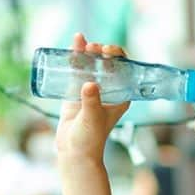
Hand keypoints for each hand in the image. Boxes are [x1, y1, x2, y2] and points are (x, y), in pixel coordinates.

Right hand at [56, 33, 130, 162]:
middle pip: (107, 64)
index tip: (106, 51)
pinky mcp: (75, 93)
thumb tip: (88, 84)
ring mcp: (91, 91)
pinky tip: (70, 49)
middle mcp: (108, 90)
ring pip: (90, 66)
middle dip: (100, 51)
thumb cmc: (90, 139)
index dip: (117, 56)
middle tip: (92, 47)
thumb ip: (91, 101)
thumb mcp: (93, 118)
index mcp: (121, 95)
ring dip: (86, 52)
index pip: (124, 69)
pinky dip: (73, 60)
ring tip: (79, 41)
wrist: (74, 153)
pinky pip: (75, 73)